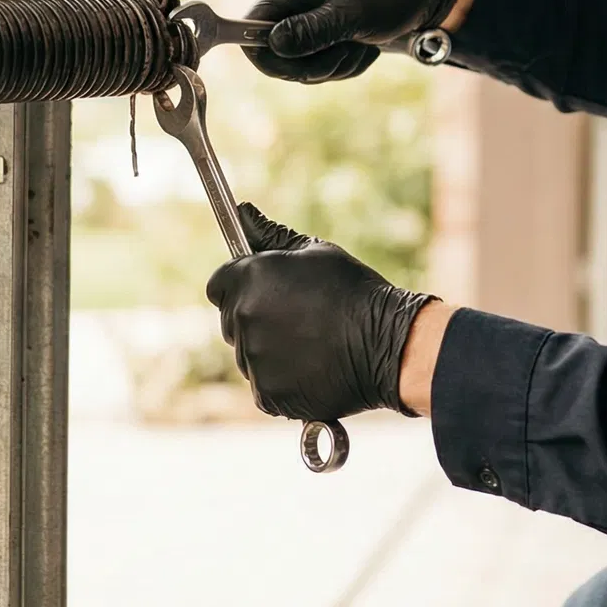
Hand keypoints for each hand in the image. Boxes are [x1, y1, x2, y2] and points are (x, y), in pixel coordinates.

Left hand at [206, 203, 436, 420]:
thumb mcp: (317, 253)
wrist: (388, 343)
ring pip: (249, 354)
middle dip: (256, 317)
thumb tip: (244, 211)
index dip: (239, 286)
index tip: (264, 291)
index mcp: (250, 279)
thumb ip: (273, 236)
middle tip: (300, 317)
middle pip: (233, 320)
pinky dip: (283, 380)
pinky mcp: (267, 394)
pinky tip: (314, 367)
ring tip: (313, 343)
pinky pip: (264, 385)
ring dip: (270, 349)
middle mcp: (244, 318)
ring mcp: (253, 360)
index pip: (219, 284)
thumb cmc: (355, 291)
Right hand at [245, 0, 463, 83]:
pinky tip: (367, 46)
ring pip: (302, 67)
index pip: (248, 26)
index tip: (299, 68)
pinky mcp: (325, 37)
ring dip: (336, 65)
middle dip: (313, 65)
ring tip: (364, 43)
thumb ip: (314, 30)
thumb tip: (272, 44)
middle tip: (348, 50)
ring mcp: (309, 22)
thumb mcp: (356, 12)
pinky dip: (347, 65)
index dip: (266, 55)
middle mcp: (293, 3)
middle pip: (275, 56)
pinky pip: (323, 67)